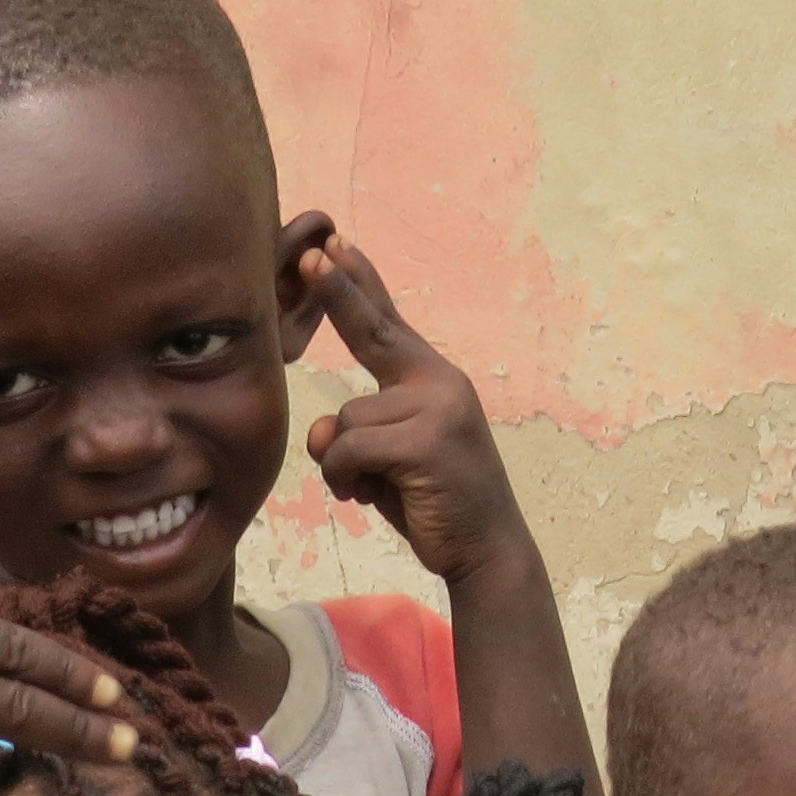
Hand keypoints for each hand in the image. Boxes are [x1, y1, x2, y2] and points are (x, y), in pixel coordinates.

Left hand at [297, 241, 541, 591]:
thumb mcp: (388, 462)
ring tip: (373, 488)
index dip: (358, 285)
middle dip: (337, 291)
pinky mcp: (427, 440)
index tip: (334, 245)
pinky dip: (345, 478)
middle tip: (309, 253)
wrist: (486, 550)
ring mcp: (437, 408)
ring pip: (346, 420)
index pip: (387, 323)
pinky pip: (350, 449)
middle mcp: (440, 383)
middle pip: (372, 332)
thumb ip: (357, 436)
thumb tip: (319, 433)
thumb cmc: (433, 505)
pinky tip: (367, 496)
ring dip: (342, 463)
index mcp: (433, 381)